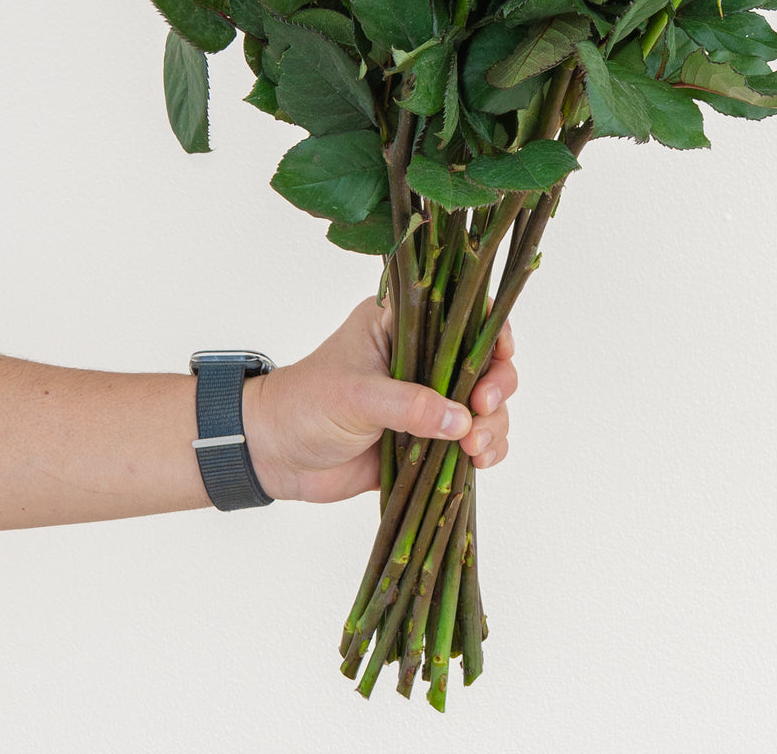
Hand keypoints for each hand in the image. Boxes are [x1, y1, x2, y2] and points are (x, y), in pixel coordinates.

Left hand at [241, 298, 516, 502]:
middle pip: (483, 362)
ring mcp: (428, 398)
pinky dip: (486, 450)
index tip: (501, 355)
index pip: (460, 315)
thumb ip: (408, 406)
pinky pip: (472, 439)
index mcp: (402, 324)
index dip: (490, 331)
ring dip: (492, 425)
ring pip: (484, 404)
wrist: (274, 454)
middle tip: (482, 410)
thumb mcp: (356, 396)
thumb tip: (461, 421)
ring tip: (475, 449)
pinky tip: (480, 462)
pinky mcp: (429, 438)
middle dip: (495, 386)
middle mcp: (422, 357)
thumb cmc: (305, 405)